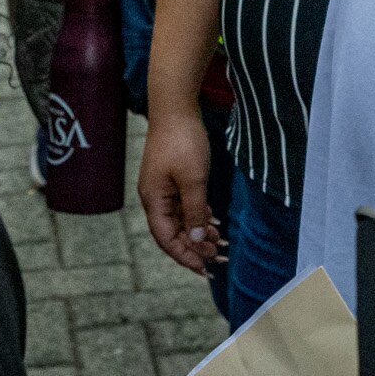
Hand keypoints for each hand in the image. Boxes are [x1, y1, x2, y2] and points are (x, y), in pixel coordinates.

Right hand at [138, 108, 220, 273]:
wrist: (175, 106)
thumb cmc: (182, 141)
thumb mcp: (194, 179)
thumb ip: (195, 210)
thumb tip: (196, 239)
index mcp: (154, 200)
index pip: (167, 239)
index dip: (185, 256)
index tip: (204, 269)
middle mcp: (154, 197)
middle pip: (173, 233)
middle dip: (195, 248)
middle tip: (219, 259)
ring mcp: (162, 187)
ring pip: (180, 220)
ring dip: (199, 232)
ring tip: (220, 243)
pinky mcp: (171, 178)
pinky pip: (183, 205)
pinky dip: (198, 215)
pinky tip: (213, 222)